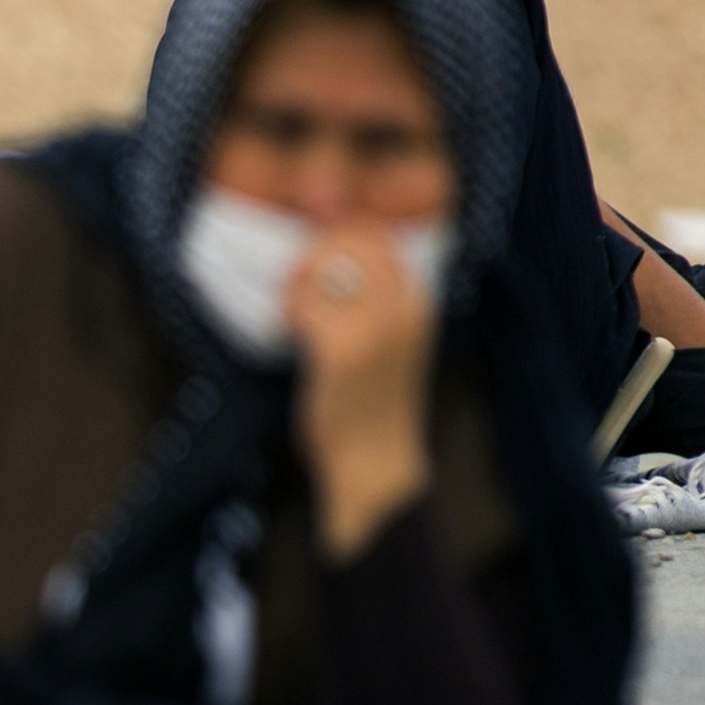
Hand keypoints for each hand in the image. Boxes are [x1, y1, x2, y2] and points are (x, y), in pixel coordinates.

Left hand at [286, 224, 439, 554]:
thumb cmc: (374, 409)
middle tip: (296, 285)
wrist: (376, 469)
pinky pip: (306, 303)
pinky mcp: (341, 352)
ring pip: (327, 265)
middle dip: (314, 251)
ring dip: (297, 281)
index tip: (314, 261)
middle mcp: (403, 311)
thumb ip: (372, 305)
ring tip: (292, 313)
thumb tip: (329, 258)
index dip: (339, 235)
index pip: (380, 236)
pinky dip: (288, 311)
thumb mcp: (388, 346)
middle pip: (355, 238)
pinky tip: (286, 332)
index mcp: (418, 306)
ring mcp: (375, 330)